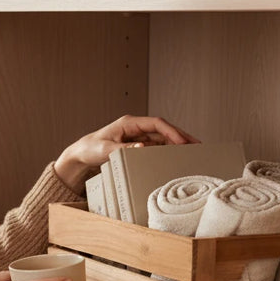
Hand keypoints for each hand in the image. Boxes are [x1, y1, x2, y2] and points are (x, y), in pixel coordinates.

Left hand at [53, 115, 198, 193]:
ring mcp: (138, 137)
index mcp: (129, 123)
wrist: (81, 154)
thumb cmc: (90, 148)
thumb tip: (143, 146)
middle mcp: (136, 128)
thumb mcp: (104, 150)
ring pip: (163, 139)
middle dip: (181, 136)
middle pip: (164, 129)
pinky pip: (157, 147)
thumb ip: (123, 149)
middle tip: (198, 145)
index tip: (183, 142)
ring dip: (177, 144)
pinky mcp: (138, 146)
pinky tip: (178, 158)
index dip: (171, 131)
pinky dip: (168, 151)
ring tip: (194, 152)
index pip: (156, 123)